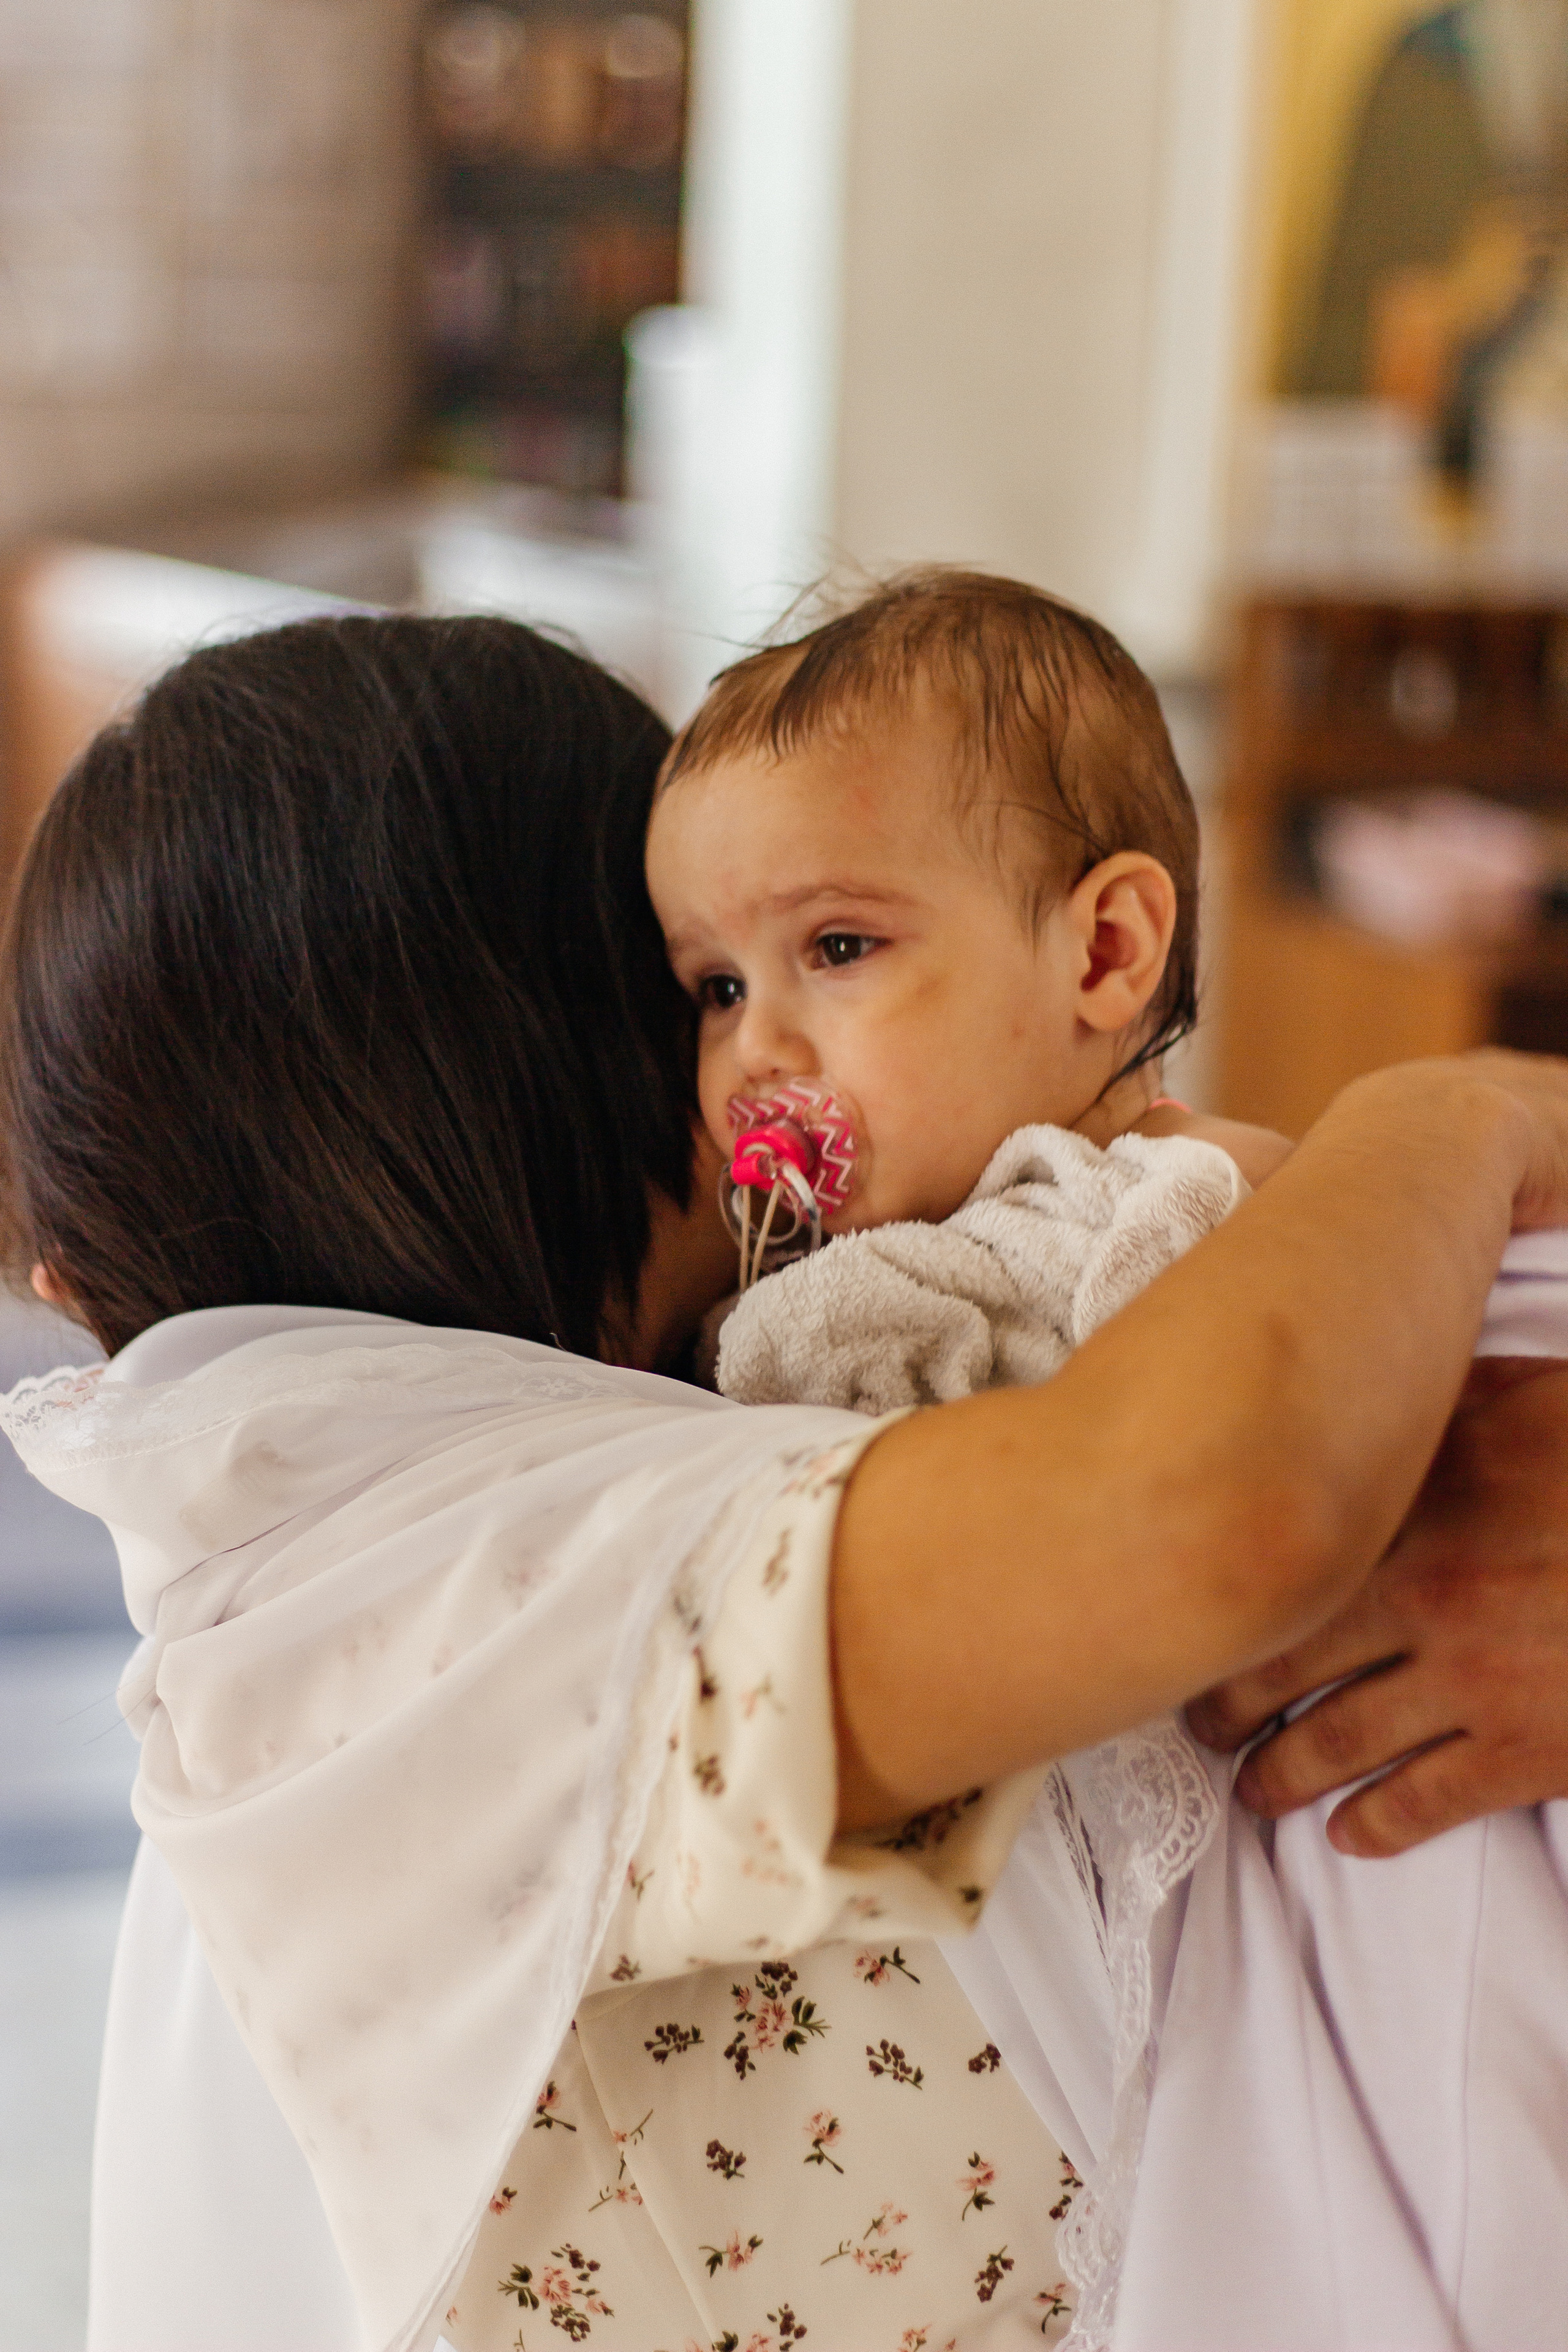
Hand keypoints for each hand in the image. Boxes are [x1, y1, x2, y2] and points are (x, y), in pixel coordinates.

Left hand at [1187, 1358, 1567, 1854]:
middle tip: (1192, 1721)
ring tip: (1251, 1787)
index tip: (1174, 1618)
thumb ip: (1434, 1402)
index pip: (1270, 1564)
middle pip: (1280, 1666)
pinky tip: (1349, 1834)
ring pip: (1336, 1743)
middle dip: (1224, 1703)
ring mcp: (1470, 1682)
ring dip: (1280, 1772)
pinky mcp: (1527, 1750)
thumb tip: (1362, 1377)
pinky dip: (1376, 1825)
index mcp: (1405, 1511)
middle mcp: (1416, 1601)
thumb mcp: (1522, 1400)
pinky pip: (1427, 1802)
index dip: (1209, 1602)